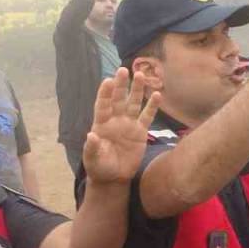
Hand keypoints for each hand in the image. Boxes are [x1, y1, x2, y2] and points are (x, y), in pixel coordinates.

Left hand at [83, 68, 160, 184]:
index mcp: (101, 124)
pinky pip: (147, 116)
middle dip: (121, 85)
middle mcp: (115, 120)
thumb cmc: (99, 167)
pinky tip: (157, 95)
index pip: (103, 105)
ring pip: (133, 103)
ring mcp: (128, 124)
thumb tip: (91, 135)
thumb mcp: (93, 159)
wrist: (114, 177)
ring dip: (137, 90)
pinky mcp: (140, 132)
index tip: (108, 80)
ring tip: (140, 75)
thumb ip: (92, 147)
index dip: (105, 93)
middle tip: (124, 70)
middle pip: (118, 99)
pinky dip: (152, 106)